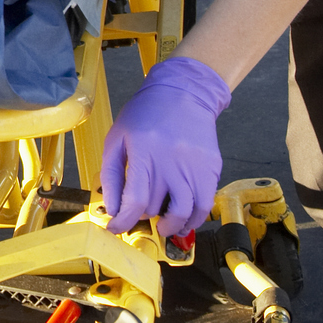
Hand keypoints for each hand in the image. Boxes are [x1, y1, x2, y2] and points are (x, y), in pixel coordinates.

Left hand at [102, 55, 230, 237]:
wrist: (183, 94)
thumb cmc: (145, 114)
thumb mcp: (117, 137)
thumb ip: (111, 173)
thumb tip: (112, 208)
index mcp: (143, 151)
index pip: (134, 200)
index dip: (123, 220)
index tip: (116, 229)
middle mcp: (170, 161)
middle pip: (155, 206)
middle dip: (142, 217)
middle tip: (138, 215)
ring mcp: (193, 166)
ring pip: (183, 213)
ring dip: (170, 226)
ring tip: (161, 225)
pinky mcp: (211, 169)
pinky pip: (205, 205)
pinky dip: (193, 219)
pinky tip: (183, 219)